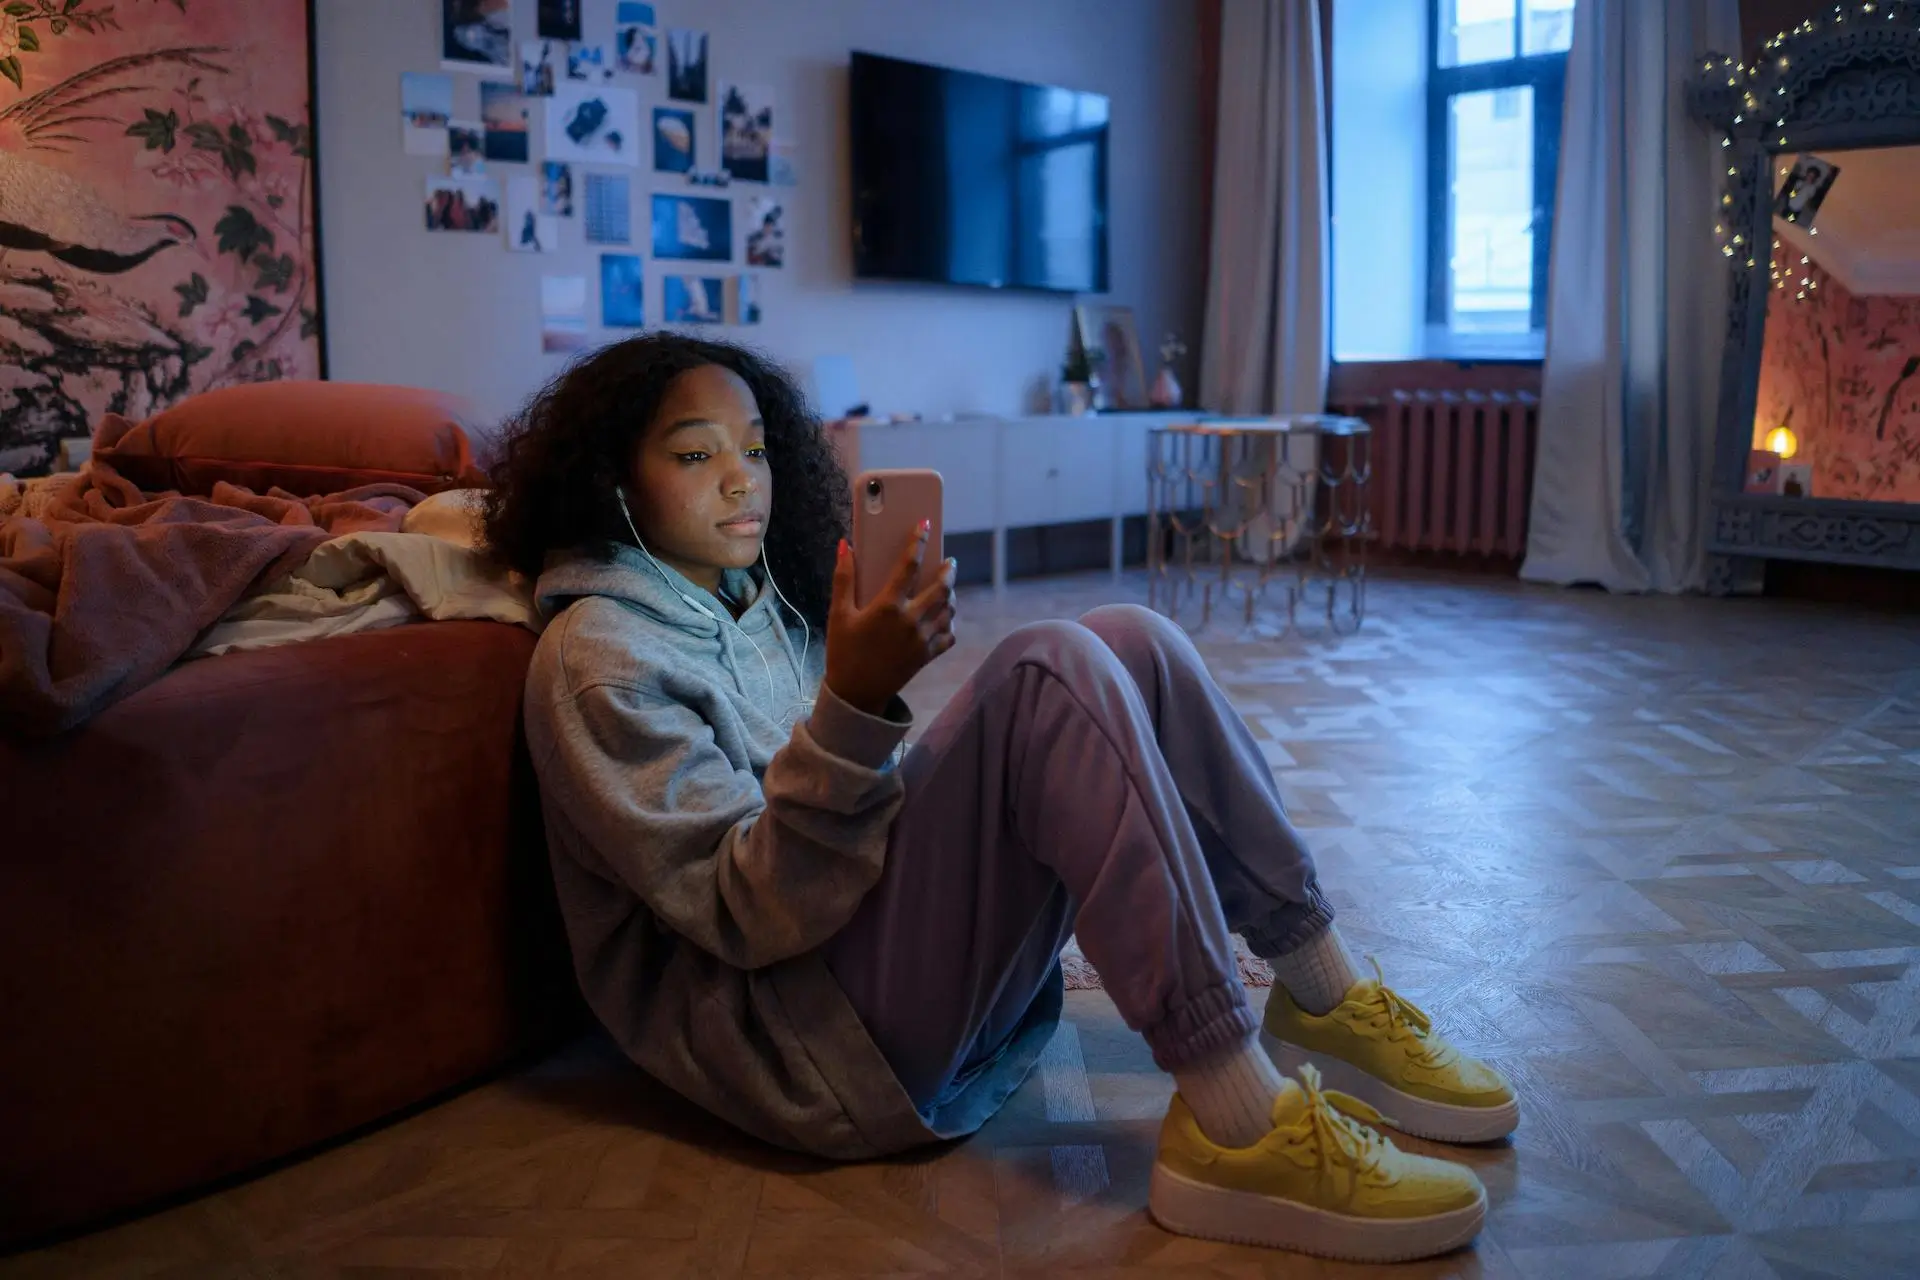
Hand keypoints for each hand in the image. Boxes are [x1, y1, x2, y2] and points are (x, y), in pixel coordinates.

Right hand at [824, 521, 957, 716]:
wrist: (856, 694)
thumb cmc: (843, 651)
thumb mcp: (838, 614)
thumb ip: (843, 579)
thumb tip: (845, 546)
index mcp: (888, 607)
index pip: (909, 566)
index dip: (918, 542)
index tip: (925, 525)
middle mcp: (911, 621)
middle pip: (941, 588)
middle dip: (949, 571)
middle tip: (949, 561)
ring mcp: (922, 640)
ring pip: (949, 610)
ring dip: (951, 595)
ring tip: (947, 587)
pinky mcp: (927, 656)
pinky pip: (948, 636)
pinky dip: (950, 624)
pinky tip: (944, 618)